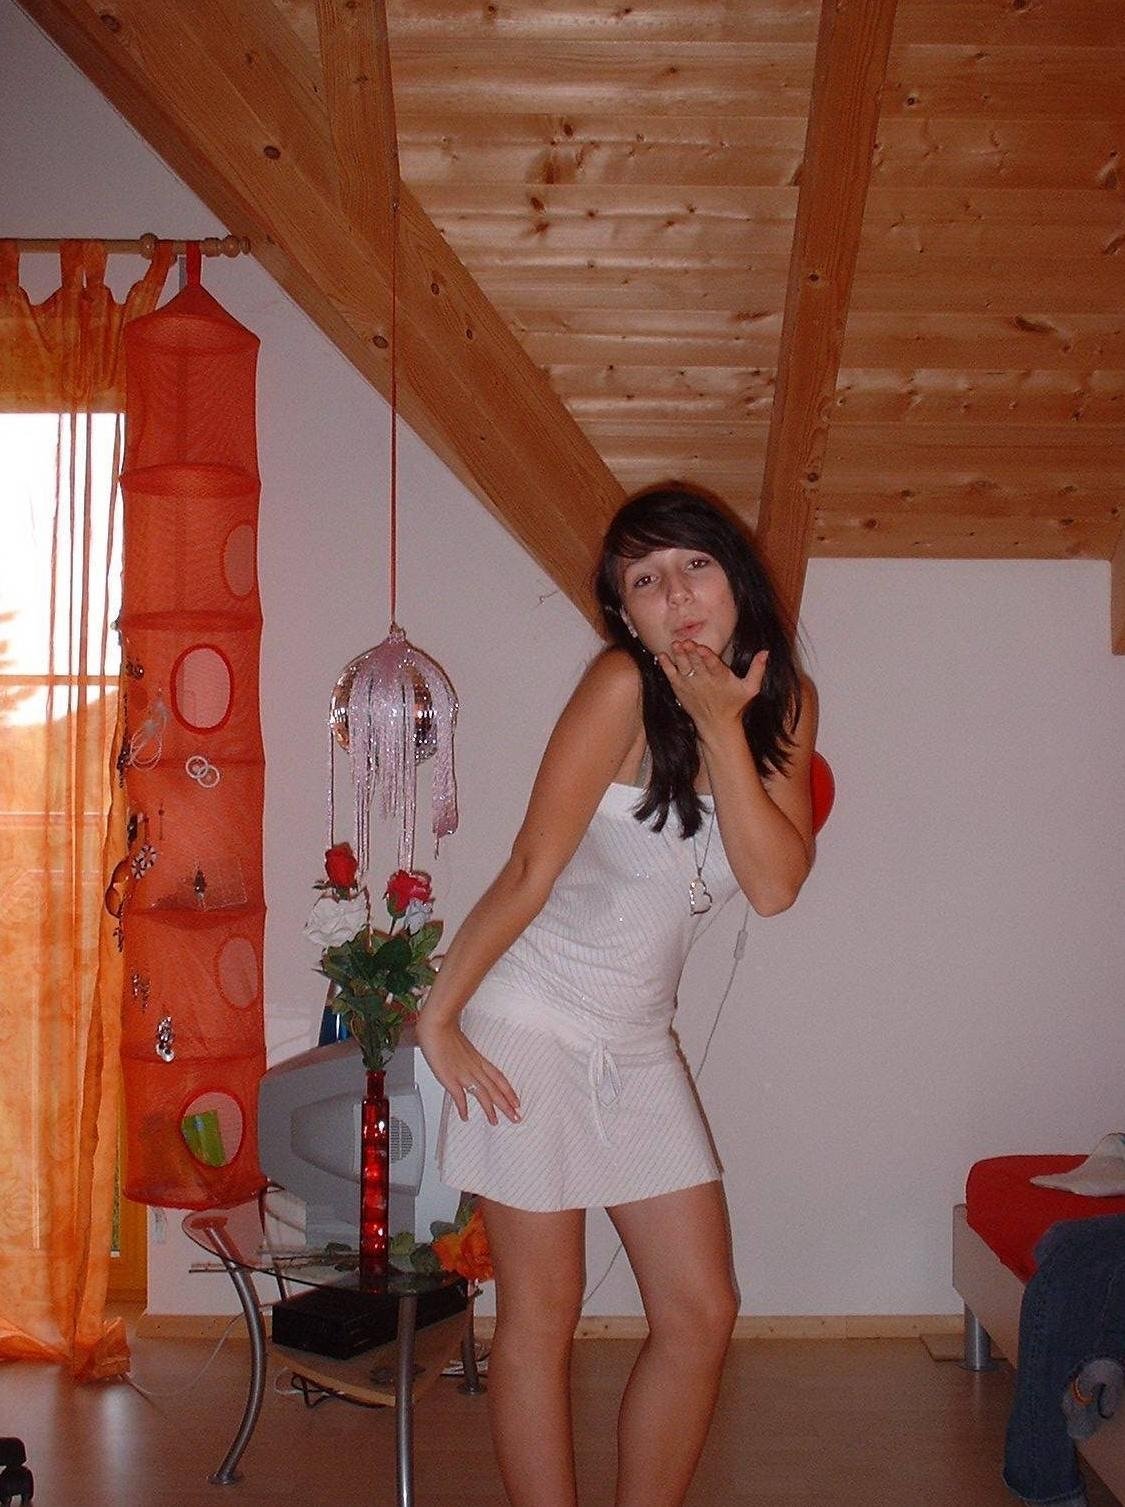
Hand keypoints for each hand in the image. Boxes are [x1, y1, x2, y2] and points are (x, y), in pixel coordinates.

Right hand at [415, 1008, 520, 1125]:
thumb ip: (466, 1056)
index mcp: (478, 1059)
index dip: (509, 1091)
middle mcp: (474, 1068)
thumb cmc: (446, 1031)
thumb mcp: (462, 1045)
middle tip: (516, 1117)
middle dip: (506, 1105)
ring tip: (495, 1121)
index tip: (517, 1102)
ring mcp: (463, 1073)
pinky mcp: (449, 1078)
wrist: (437, 1024)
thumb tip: (466, 1061)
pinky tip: (465, 1116)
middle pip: (495, 1089)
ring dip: (490, 1109)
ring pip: (482, 1094)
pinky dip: (463, 1107)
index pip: (499, 1078)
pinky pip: (459, 1096)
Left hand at [656, 641, 767, 734]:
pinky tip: (662, 655)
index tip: (701, 647)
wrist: (716, 724)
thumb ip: (758, 669)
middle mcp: (704, 681)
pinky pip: (671, 676)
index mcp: (721, 678)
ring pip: (683, 668)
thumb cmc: (734, 704)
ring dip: (679, 656)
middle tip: (686, 641)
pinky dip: (666, 666)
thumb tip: (766, 652)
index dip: (707, 657)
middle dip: (691, 653)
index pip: (714, 665)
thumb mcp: (750, 688)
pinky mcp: (680, 689)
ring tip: (675, 645)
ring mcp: (691, 685)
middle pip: (697, 664)